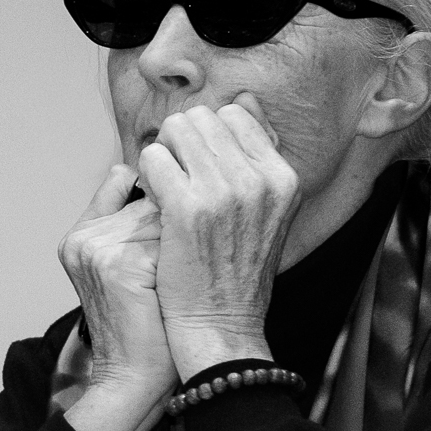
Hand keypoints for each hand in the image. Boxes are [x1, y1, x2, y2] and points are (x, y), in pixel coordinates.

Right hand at [56, 163, 176, 430]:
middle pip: (151, 200)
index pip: (127, 182)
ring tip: (177, 285)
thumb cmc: (145, 326)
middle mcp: (81, 238)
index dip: (160, 209)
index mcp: (79, 235)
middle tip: (177, 273)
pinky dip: (186, 264)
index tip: (174, 242)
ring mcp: (96, 249)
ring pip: (165, 217)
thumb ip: (134, 224)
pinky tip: (179, 292)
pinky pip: (172, 240)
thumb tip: (164, 182)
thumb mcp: (130, 268)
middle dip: (177, 230)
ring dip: (184, 246)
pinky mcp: (117, 265)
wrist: (134, 381)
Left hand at [138, 93, 300, 379]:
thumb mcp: (266, 210)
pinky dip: (146, 176)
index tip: (199, 169)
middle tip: (176, 181)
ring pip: (176, 132)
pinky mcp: (188, 208)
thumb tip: (243, 101)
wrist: (220, 329)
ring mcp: (225, 192)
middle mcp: (260, 179)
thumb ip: (256, 156)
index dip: (208, 138)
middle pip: (203, 118)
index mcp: (283, 177)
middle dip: (181, 144)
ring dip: (163, 157)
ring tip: (165, 192)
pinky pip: (153, 159)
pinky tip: (154, 203)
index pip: (236, 116)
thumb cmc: (234, 272)